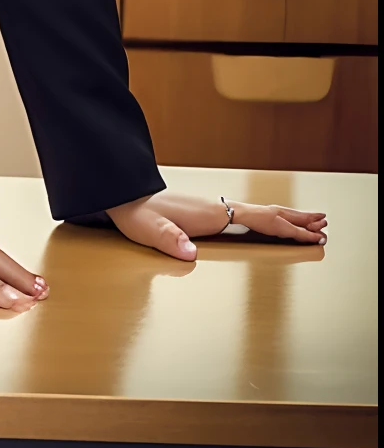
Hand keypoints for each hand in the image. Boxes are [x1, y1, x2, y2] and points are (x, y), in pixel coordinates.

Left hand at [108, 189, 328, 259]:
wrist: (123, 195)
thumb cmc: (137, 215)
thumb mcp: (150, 231)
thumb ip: (170, 241)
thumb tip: (190, 252)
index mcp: (212, 213)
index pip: (258, 220)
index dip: (287, 228)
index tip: (311, 234)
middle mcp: (217, 208)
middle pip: (265, 212)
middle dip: (295, 219)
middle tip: (324, 224)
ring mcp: (213, 208)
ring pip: (257, 212)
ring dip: (284, 216)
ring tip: (308, 220)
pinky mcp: (206, 212)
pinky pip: (245, 215)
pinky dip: (265, 218)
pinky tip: (268, 223)